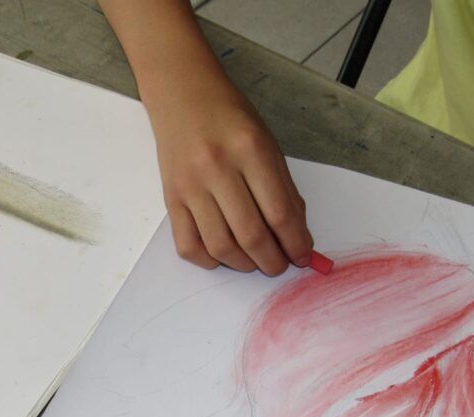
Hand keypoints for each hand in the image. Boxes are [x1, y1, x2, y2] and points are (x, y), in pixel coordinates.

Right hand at [150, 83, 312, 274]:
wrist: (181, 94)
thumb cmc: (228, 116)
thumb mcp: (267, 143)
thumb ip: (284, 189)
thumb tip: (297, 235)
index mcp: (250, 150)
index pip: (280, 213)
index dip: (296, 243)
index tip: (303, 255)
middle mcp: (217, 168)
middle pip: (251, 235)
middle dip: (272, 261)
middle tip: (280, 265)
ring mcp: (190, 186)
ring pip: (220, 247)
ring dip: (243, 265)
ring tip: (254, 262)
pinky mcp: (171, 198)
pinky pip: (188, 245)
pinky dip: (208, 260)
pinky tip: (223, 255)